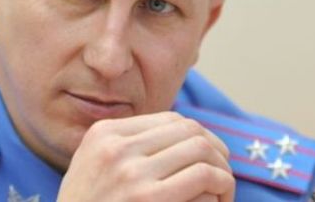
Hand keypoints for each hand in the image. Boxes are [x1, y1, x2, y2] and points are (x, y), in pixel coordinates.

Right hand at [57, 112, 234, 201]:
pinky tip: (218, 201)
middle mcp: (116, 148)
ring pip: (201, 151)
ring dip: (222, 171)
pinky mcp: (149, 200)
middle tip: (223, 174)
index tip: (209, 156)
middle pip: (189, 130)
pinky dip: (219, 188)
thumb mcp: (91, 166)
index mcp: (104, 134)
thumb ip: (123, 146)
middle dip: (216, 151)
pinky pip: (202, 179)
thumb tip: (177, 135)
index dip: (198, 136)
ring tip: (223, 191)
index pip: (170, 119)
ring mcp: (132, 174)